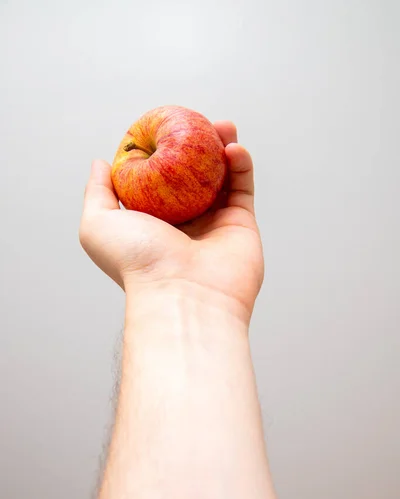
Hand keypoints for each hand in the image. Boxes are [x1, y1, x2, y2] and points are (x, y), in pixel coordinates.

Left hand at [80, 122, 263, 321]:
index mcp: (151, 221)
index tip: (164, 126)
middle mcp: (182, 222)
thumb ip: (97, 192)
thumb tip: (101, 163)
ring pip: (220, 177)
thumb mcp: (98, 224)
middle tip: (197, 123)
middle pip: (191, 173)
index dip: (160, 150)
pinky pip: (243, 188)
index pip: (157, 178)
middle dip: (195, 145)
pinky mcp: (240, 225)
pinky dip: (241, 164)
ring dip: (222, 147)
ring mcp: (213, 223)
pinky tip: (233, 147)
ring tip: (222, 126)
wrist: (182, 295)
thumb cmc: (137, 262)